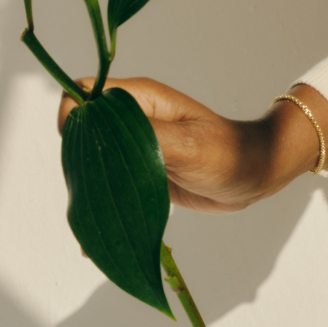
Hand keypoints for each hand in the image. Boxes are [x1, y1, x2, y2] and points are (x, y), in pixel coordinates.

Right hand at [57, 78, 327, 212]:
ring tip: (90, 214)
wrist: (255, 175)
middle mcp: (130, 118)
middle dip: (78, 155)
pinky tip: (96, 233)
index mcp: (138, 99)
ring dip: (87, 182)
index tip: (78, 147)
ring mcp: (133, 143)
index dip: (72, 115)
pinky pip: (109, 179)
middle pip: (81, 127)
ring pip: (93, 155)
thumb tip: (100, 132)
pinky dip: (101, 200)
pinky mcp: (139, 168)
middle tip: (89, 187)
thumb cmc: (227, 153)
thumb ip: (143, 137)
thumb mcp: (187, 145)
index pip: (84, 93)